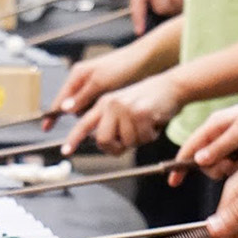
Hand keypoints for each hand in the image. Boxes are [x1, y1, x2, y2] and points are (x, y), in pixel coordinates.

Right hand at [44, 43, 150, 131]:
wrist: (144, 61)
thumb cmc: (122, 67)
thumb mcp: (101, 82)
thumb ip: (82, 96)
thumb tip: (64, 109)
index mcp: (78, 75)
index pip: (60, 98)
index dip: (53, 113)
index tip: (46, 127)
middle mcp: (83, 80)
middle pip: (73, 105)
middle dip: (82, 113)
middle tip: (96, 112)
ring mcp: (94, 86)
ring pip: (86, 107)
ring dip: (93, 112)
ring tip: (107, 110)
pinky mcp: (105, 91)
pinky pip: (96, 106)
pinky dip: (101, 110)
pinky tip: (111, 111)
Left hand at [62, 73, 183, 154]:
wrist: (171, 85)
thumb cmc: (149, 99)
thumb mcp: (124, 106)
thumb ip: (110, 122)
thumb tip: (105, 144)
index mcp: (104, 102)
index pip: (84, 123)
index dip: (74, 139)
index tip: (66, 151)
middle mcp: (112, 104)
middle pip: (103, 140)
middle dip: (115, 148)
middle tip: (126, 145)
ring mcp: (126, 108)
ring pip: (126, 142)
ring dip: (138, 139)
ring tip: (145, 124)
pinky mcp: (141, 113)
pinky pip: (142, 138)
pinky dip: (150, 136)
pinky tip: (154, 122)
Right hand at [170, 92, 237, 185]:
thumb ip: (218, 148)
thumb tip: (198, 161)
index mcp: (214, 126)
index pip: (190, 147)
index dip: (180, 165)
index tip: (174, 182)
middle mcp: (221, 135)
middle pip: (208, 163)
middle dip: (220, 167)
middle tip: (233, 162)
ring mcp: (234, 143)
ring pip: (225, 167)